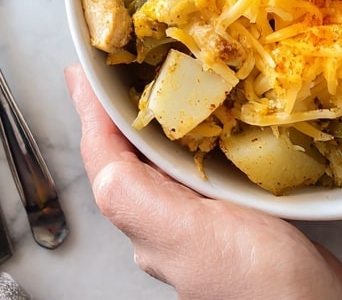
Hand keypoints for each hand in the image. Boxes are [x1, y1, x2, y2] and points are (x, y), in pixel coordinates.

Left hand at [65, 64, 341, 299]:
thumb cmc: (258, 283)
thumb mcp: (189, 233)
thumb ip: (134, 197)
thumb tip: (95, 151)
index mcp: (146, 222)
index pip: (103, 154)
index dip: (89, 108)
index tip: (83, 67)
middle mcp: (166, 224)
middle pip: (127, 154)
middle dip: (118, 108)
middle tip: (116, 63)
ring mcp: (201, 224)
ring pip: (164, 159)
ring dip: (157, 117)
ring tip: (159, 77)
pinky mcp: (237, 219)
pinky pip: (204, 167)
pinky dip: (200, 135)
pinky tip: (217, 119)